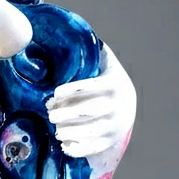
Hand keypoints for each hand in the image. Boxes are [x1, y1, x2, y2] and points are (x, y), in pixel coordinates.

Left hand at [46, 44, 135, 159]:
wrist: (128, 105)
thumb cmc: (107, 81)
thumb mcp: (105, 64)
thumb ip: (93, 51)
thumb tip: (74, 29)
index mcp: (113, 85)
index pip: (92, 87)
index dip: (72, 90)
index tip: (54, 93)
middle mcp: (116, 106)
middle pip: (88, 111)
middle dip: (65, 114)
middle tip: (50, 113)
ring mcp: (114, 126)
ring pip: (88, 131)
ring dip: (67, 131)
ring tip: (55, 128)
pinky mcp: (109, 141)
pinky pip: (91, 148)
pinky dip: (75, 148)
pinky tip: (63, 143)